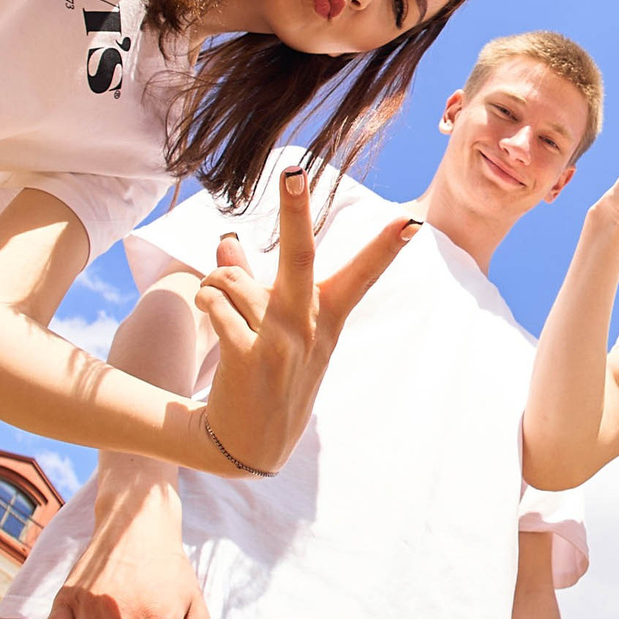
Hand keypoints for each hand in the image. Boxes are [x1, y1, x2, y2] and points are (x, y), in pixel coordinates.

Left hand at [193, 166, 419, 474]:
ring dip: (217, 283)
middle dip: (296, 211)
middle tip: (293, 172)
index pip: (362, 275)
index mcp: (327, 318)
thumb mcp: (276, 331)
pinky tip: (206, 310)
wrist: (248, 446)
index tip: (412, 220)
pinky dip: (206, 300)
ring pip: (234, 280)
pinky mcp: (248, 358)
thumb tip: (224, 241)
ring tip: (217, 301)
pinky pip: (216, 304)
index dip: (386, 247)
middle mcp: (309, 327)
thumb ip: (251, 283)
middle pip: (300, 256)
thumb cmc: (269, 379)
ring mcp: (281, 343)